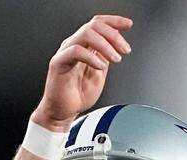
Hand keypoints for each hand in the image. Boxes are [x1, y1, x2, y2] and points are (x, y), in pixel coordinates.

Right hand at [32, 15, 132, 131]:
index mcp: (84, 45)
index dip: (114, 21)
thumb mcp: (101, 71)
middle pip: (94, 26)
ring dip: (105, 45)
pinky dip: (91, 57)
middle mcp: (74, 45)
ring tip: (116, 59)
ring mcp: (65, 52)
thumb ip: (107, 56)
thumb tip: (118, 44)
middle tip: (125, 50)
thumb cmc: (79, 93)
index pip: (97, 23)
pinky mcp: (59, 63)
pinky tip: (100, 67)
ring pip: (85, 34)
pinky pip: (75, 52)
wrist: (64, 110)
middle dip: (114, 36)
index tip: (128, 24)